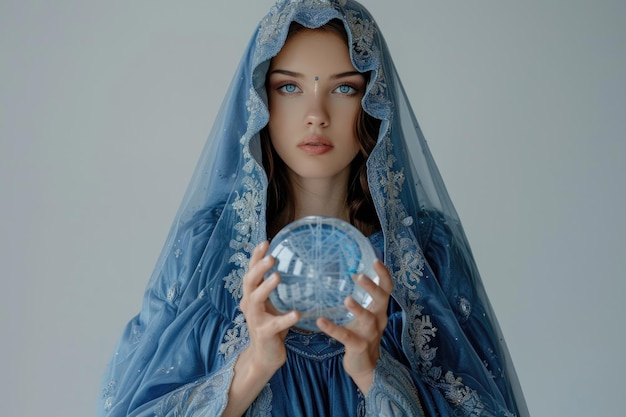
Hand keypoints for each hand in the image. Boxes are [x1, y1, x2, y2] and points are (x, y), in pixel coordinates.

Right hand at [225, 243, 299, 416]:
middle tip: (272, 257)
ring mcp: (255, 319)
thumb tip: (292, 265)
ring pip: (256, 300)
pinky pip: (274, 325)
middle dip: (259, 268)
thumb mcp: (271, 304)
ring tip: (277, 276)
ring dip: (266, 287)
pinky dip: (285, 319)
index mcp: (251, 295)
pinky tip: (296, 314)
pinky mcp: (264, 334)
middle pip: (249, 282)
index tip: (265, 241)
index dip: (256, 257)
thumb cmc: (270, 326)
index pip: (251, 271)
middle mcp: (249, 305)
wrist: (264, 356)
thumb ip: (275, 288)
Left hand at [316, 260, 392, 394]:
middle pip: (381, 300)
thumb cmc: (361, 335)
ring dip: (358, 308)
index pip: (387, 289)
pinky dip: (333, 328)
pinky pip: (346, 336)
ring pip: (367, 319)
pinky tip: (321, 321)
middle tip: (359, 276)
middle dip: (372, 287)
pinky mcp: (358, 346)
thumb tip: (346, 274)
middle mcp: (378, 320)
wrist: (365, 366)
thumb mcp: (364, 316)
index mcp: (379, 310)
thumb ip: (358, 298)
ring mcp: (370, 334)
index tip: (375, 260)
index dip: (383, 275)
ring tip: (347, 299)